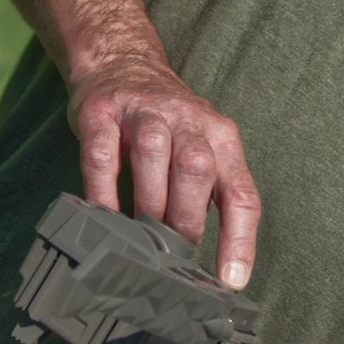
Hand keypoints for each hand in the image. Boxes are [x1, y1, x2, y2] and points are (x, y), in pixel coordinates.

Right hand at [68, 52, 260, 284]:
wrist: (121, 63)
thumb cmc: (167, 123)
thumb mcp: (200, 148)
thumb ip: (206, 195)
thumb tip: (207, 262)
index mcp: (221, 137)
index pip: (242, 192)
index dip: (239, 239)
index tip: (231, 280)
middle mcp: (188, 120)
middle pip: (197, 169)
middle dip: (186, 219)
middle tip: (173, 253)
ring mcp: (143, 113)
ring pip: (154, 154)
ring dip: (149, 202)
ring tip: (141, 236)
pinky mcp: (101, 113)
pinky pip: (102, 154)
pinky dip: (103, 190)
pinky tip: (103, 215)